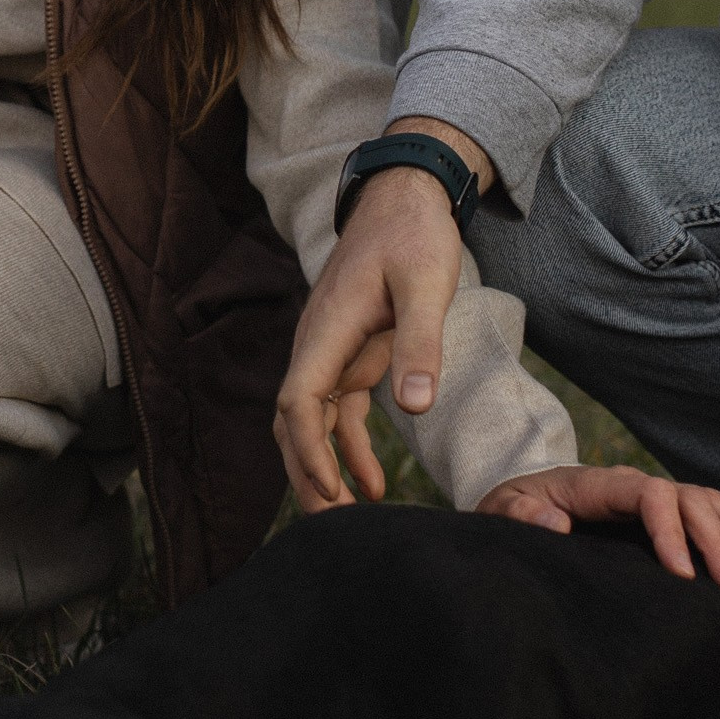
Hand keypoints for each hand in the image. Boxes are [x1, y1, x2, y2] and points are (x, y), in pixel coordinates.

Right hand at [275, 138, 481, 509]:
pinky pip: (338, 409)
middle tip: (329, 524)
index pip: (299, 399)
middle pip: (292, 420)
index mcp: (328, 327)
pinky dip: (347, 446)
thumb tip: (415, 406)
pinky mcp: (351, 353)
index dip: (308, 448)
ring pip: (311, 421)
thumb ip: (420, 343)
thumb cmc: (414, 233)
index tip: (329, 488)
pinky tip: (371, 481)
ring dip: (323, 467)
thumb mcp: (426, 283)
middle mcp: (318, 343)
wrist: (406, 195)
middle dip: (305, 472)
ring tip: (349, 515)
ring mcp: (332, 350)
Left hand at [480, 461, 719, 596]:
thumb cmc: (508, 511)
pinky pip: (706, 509)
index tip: (684, 575)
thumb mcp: (501, 511)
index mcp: (594, 485)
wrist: (513, 503)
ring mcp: (646, 494)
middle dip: (716, 542)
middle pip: (687, 500)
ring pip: (705, 502)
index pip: (647, 495)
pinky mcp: (658, 509)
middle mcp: (629, 485)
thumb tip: (555, 521)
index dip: (671, 531)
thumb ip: (521, 514)